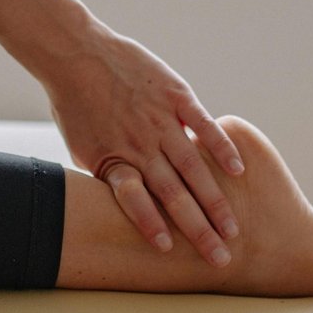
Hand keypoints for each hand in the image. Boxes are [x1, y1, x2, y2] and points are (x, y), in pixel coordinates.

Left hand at [45, 28, 244, 264]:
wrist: (76, 54)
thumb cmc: (74, 103)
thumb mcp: (82, 146)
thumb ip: (108, 173)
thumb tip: (122, 200)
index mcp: (115, 159)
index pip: (136, 203)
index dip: (151, 226)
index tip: (169, 253)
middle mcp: (140, 145)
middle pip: (174, 195)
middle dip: (197, 230)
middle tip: (219, 258)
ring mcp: (160, 120)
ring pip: (193, 168)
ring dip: (215, 200)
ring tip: (233, 228)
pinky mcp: (175, 96)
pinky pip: (203, 126)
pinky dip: (221, 149)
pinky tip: (238, 171)